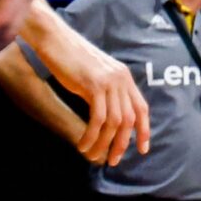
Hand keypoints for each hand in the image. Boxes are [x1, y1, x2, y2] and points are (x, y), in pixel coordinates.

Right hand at [52, 37, 150, 165]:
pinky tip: (82, 144)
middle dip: (122, 143)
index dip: (144, 130)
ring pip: (114, 122)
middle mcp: (122, 79)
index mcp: (124, 77)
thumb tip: (107, 115)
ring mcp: (109, 82)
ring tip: (91, 154)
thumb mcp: (95, 74)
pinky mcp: (93, 85)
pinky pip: (98, 118)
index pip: (142, 108)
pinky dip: (91, 135)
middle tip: (113, 160)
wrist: (55, 40)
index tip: (142, 149)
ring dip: (104, 143)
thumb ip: (106, 91)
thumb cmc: (70, 58)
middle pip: (129, 118)